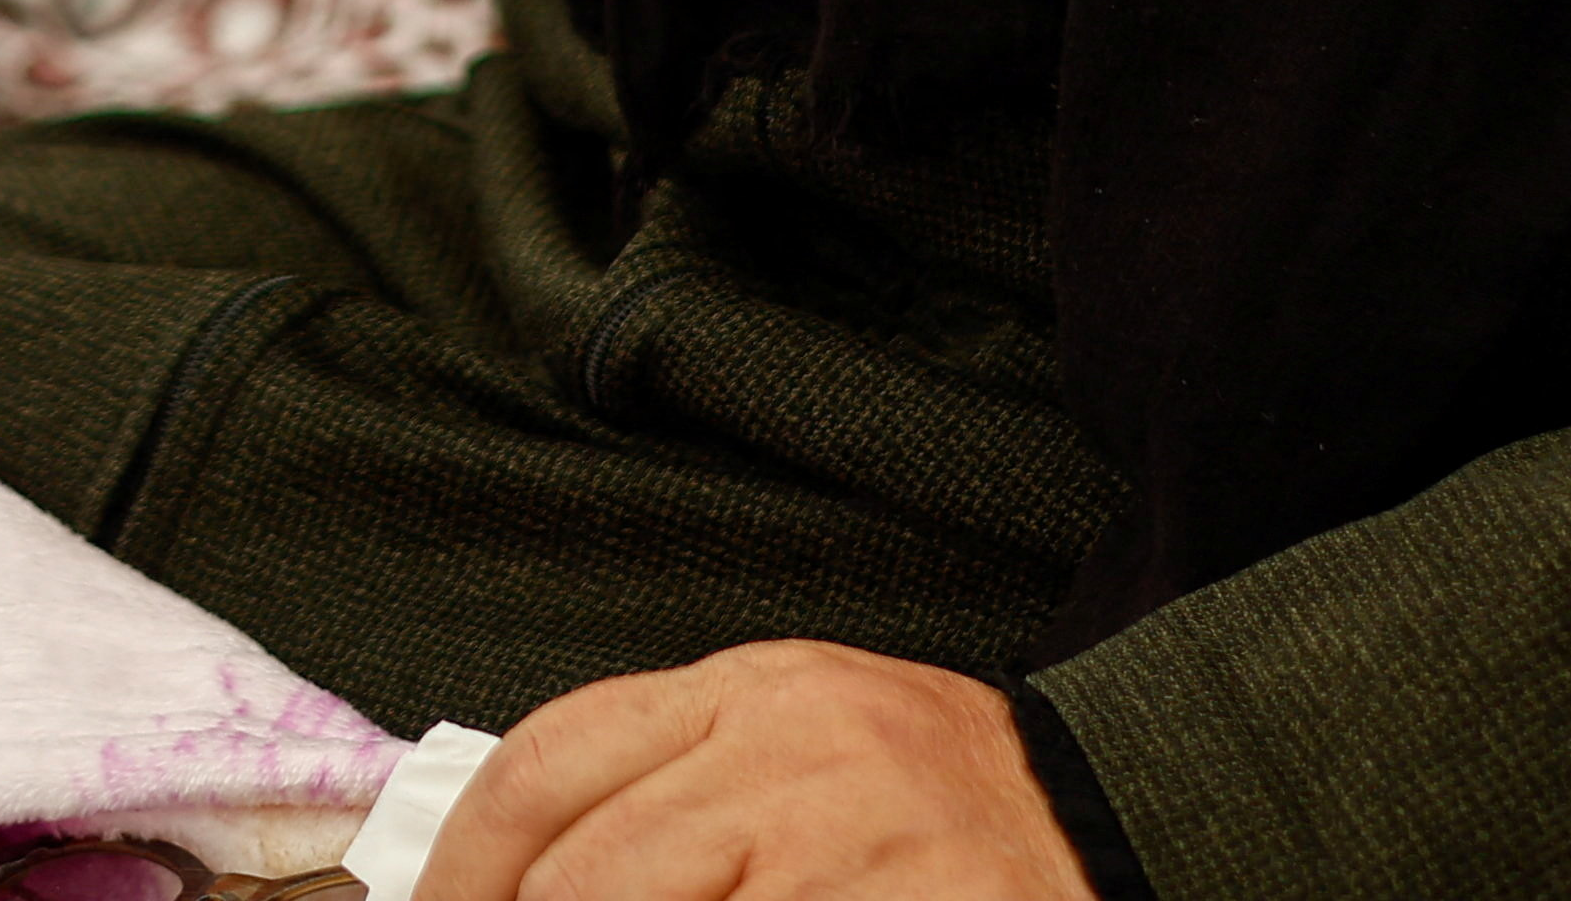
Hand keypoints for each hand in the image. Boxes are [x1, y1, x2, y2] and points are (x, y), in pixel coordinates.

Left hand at [413, 646, 1094, 900]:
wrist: (1104, 814)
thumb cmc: (927, 797)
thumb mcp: (792, 746)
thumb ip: (666, 789)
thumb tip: (517, 877)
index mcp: (751, 693)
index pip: (550, 760)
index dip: (466, 862)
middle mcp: (794, 754)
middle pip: (588, 870)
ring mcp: (853, 843)